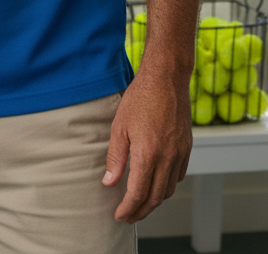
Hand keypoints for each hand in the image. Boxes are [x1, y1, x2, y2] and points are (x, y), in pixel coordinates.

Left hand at [102, 66, 191, 222]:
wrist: (166, 80)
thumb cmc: (139, 98)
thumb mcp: (119, 126)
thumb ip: (116, 157)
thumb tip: (109, 183)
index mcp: (148, 154)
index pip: (138, 193)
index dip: (128, 208)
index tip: (119, 215)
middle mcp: (167, 158)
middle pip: (155, 197)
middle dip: (141, 211)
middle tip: (128, 216)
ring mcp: (180, 154)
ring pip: (168, 189)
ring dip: (154, 201)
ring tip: (139, 203)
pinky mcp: (186, 148)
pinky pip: (177, 176)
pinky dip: (166, 186)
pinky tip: (155, 183)